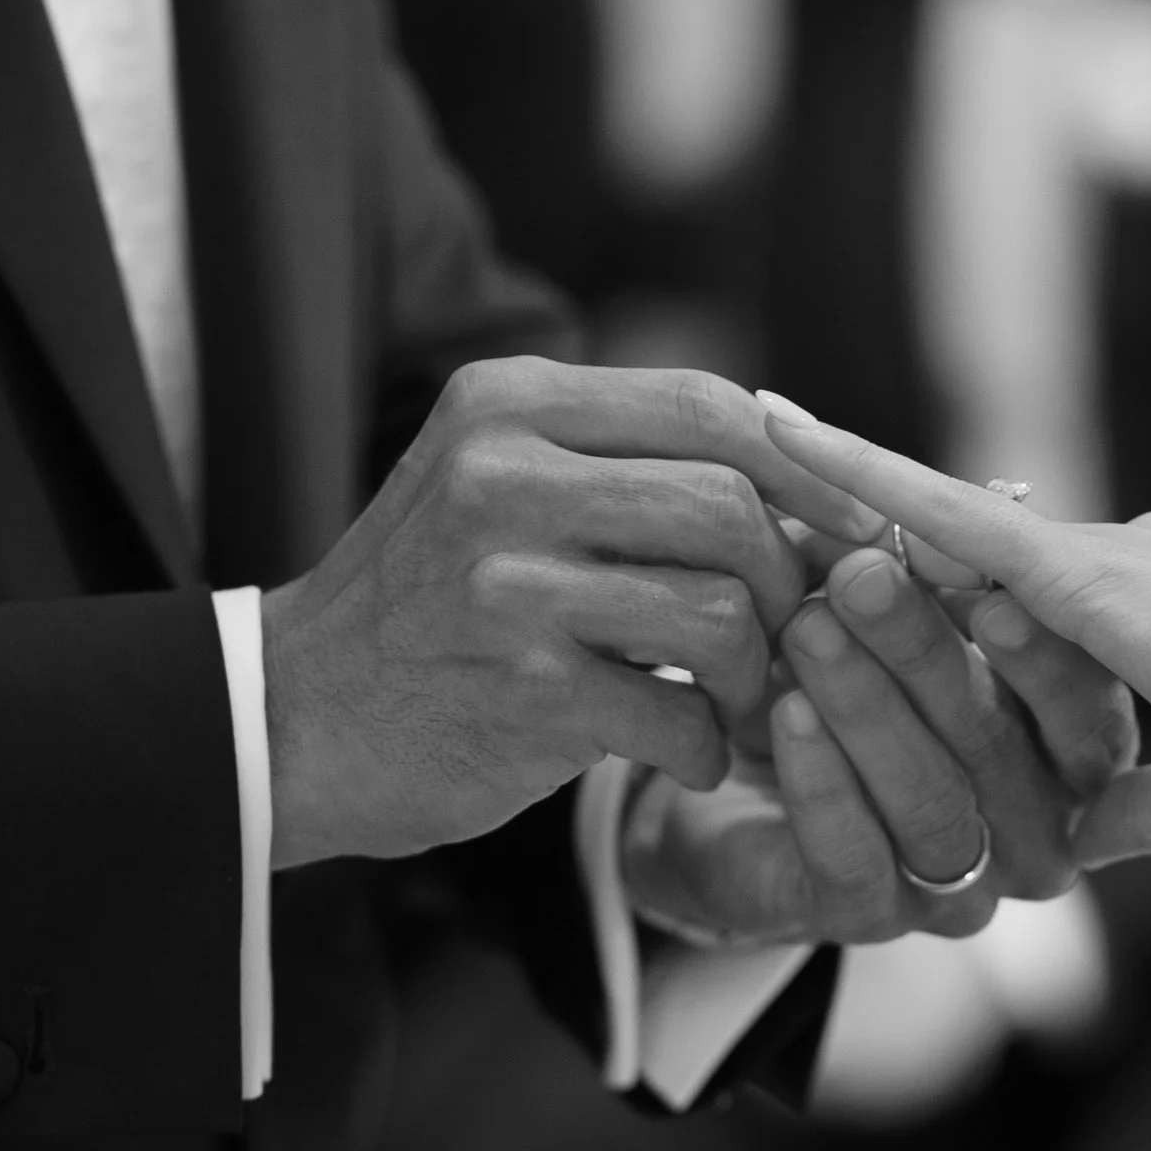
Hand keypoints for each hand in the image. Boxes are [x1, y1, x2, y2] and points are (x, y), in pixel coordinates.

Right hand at [260, 360, 874, 869]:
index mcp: (508, 402)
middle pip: (730, 503)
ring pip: (722, 609)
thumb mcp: (501, 482)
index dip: (807, 467)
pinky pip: (681, 713)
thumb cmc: (432, 602)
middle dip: (785, 578)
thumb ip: (627, 460)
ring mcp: (507, 584)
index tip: (858, 523)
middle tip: (788, 632)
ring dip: (756, 672)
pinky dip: (705, 743)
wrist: (291, 719)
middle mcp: (500, 474)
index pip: (707, 405)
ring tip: (730, 696)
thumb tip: (818, 472)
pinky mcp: (520, 692)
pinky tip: (681, 748)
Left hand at [620, 538, 1138, 947]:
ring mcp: (962, 890)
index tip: (983, 577)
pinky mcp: (871, 922)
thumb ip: (897, 567)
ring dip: (869, 709)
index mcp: (1068, 751)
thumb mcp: (866, 610)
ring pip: (936, 805)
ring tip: (808, 628)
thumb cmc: (829, 676)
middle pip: (1001, 747)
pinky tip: (784, 714)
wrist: (719, 793)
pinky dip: (823, 781)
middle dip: (927, 652)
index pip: (1084, 706)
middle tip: (862, 573)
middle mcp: (1039, 830)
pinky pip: (857, 860)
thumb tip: (896, 508)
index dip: (1041, 647)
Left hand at [755, 406, 1150, 866]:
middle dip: (875, 512)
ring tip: (759, 422)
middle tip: (779, 448)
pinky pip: (939, 514)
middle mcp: (1120, 560)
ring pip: (942, 516)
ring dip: (852, 487)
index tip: (891, 554)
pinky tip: (788, 439)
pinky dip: (863, 476)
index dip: (952, 573)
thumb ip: (1142, 807)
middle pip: (970, 541)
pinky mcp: (1073, 570)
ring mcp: (1096, 555)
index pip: (1028, 587)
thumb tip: (1082, 840)